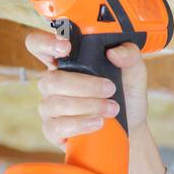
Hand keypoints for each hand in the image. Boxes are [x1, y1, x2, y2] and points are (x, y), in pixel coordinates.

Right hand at [25, 30, 166, 173]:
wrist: (132, 128)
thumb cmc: (126, 96)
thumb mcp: (134, 71)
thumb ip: (129, 54)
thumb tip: (114, 53)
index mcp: (66, 63)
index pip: (38, 45)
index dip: (45, 43)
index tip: (66, 47)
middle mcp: (52, 83)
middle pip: (51, 80)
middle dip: (85, 86)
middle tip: (111, 89)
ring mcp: (50, 107)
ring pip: (56, 103)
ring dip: (89, 105)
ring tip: (112, 109)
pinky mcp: (53, 131)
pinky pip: (56, 127)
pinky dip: (80, 124)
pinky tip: (98, 123)